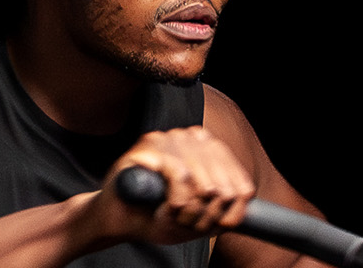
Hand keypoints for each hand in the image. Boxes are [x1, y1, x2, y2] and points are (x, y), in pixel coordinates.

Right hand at [82, 126, 255, 244]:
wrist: (119, 220)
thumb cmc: (157, 215)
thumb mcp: (198, 217)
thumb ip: (223, 207)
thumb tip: (243, 195)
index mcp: (206, 149)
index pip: (237, 174)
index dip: (234, 204)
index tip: (222, 223)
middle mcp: (189, 137)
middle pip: (222, 180)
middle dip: (209, 211)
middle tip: (190, 224)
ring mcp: (169, 138)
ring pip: (203, 181)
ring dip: (191, 211)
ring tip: (174, 217)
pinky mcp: (149, 145)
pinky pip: (180, 175)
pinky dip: (177, 201)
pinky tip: (166, 209)